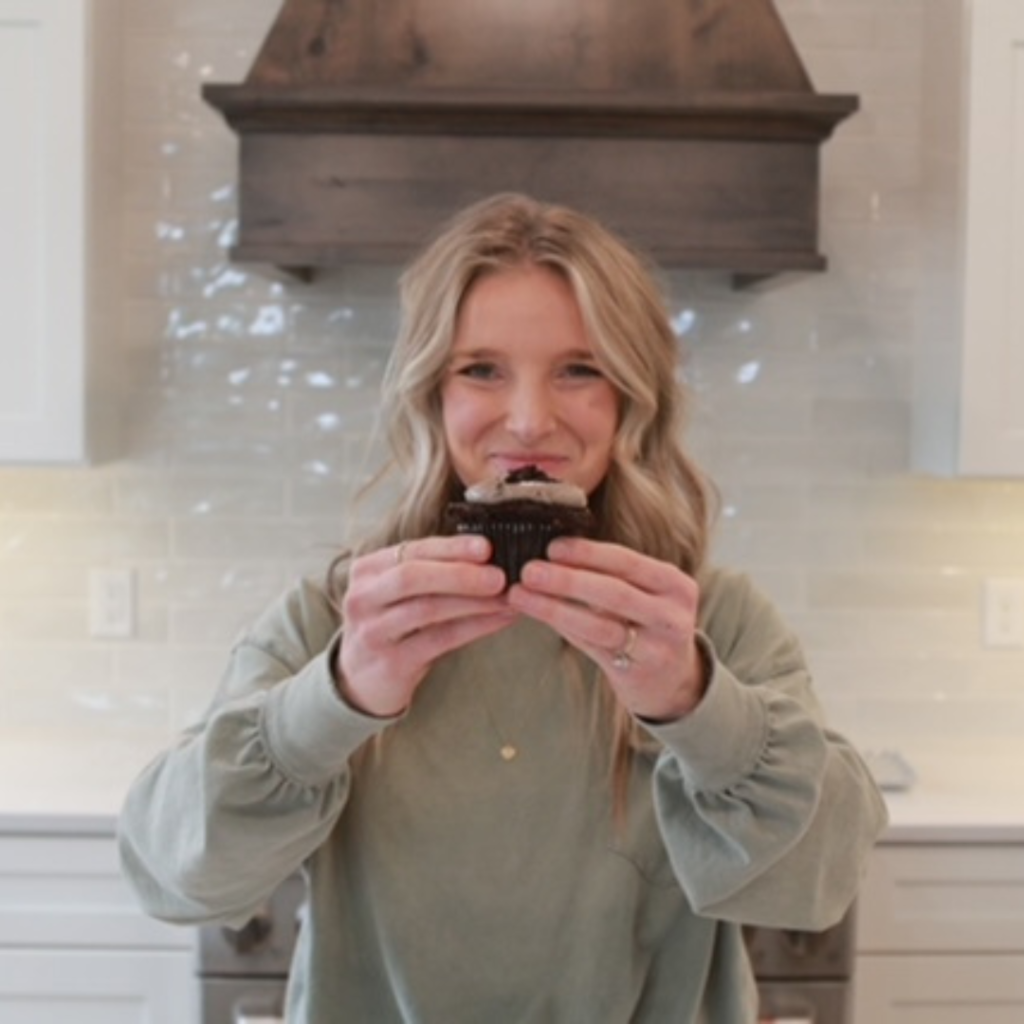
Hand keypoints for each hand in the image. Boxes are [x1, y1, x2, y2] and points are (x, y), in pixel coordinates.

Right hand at [336, 536, 515, 716]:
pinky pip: (440, 640)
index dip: (451, 548)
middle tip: (499, 576)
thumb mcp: (398, 592)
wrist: (360, 678)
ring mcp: (373, 632)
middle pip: (412, 577)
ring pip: (428, 609)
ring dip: (474, 602)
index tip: (486, 547)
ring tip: (507, 598)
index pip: (412, 550)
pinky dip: (475, 627)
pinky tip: (500, 619)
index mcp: (367, 570)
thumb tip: (488, 555)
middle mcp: (363, 597)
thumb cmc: (391, 624)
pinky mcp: (391, 663)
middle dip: (460, 574)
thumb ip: (432, 570)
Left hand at [507, 537, 706, 721]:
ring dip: (555, 608)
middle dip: (567, 580)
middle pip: (614, 593)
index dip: (588, 553)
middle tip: (529, 571)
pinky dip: (564, 628)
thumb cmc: (648, 623)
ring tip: (521, 595)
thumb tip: (552, 551)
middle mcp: (671, 616)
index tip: (552, 546)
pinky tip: (540, 615)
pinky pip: (592, 647)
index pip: (627, 562)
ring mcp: (657, 648)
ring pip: (600, 625)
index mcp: (674, 584)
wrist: (673, 680)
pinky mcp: (636, 674)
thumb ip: (610, 574)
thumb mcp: (645, 593)